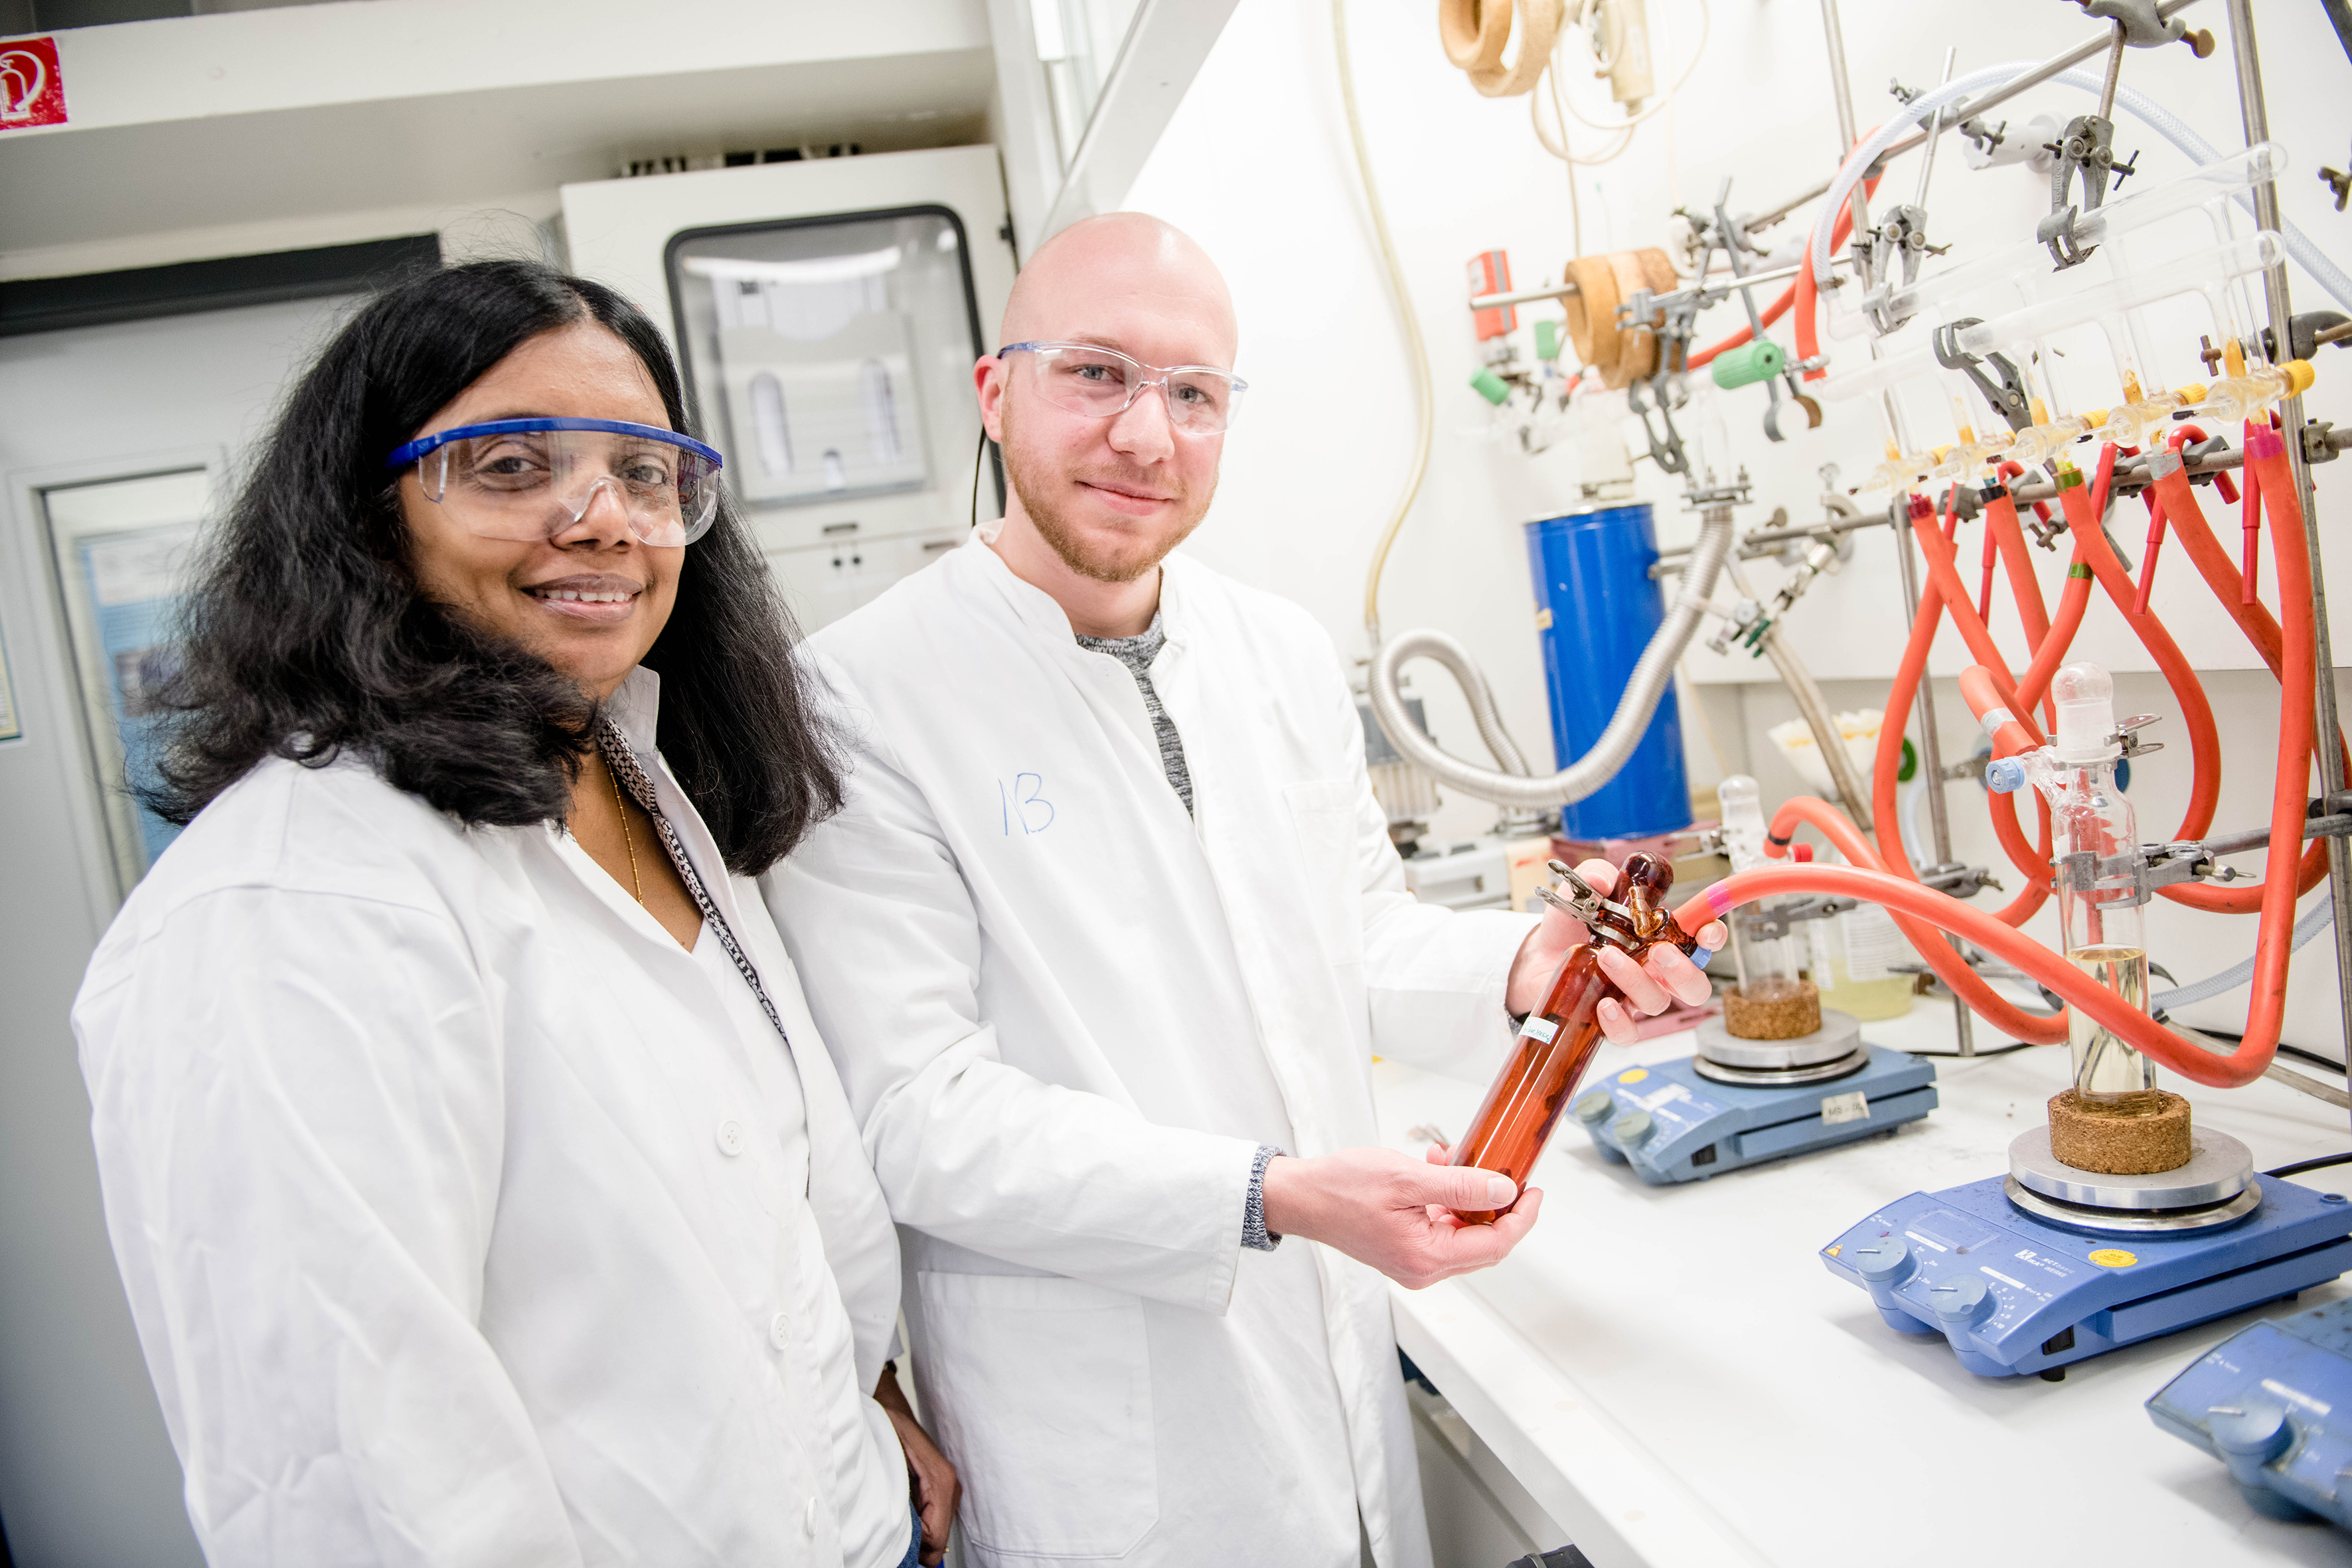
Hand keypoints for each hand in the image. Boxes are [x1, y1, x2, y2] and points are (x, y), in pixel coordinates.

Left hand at [875, 1365, 959, 1565]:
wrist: (890, 1409)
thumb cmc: (887, 1429)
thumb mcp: (888, 1462)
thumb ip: (897, 1498)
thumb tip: (901, 1535)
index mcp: (940, 1481)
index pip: (935, 1538)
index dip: (914, 1547)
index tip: (893, 1541)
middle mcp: (950, 1486)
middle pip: (939, 1542)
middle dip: (917, 1545)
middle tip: (889, 1538)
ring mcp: (948, 1488)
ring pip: (937, 1535)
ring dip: (917, 1536)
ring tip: (893, 1524)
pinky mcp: (942, 1490)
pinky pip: (933, 1523)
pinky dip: (919, 1527)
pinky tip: (902, 1516)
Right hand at [1260, 1147, 1544, 1284]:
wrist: (1301, 1197)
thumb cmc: (1341, 1187)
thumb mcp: (1407, 1178)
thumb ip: (1459, 1186)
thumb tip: (1504, 1190)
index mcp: (1426, 1258)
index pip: (1495, 1245)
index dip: (1521, 1217)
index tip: (1533, 1190)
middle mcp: (1423, 1269)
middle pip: (1484, 1244)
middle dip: (1497, 1205)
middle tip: (1504, 1170)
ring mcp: (1414, 1263)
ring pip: (1464, 1234)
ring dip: (1468, 1197)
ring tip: (1453, 1159)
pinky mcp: (1406, 1251)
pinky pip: (1442, 1230)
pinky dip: (1447, 1201)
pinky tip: (1436, 1169)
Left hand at [1504, 857, 1726, 1045]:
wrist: (1537, 959)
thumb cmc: (1569, 928)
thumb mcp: (1579, 893)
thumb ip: (1593, 876)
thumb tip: (1603, 879)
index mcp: (1657, 939)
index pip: (1700, 942)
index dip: (1713, 937)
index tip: (1707, 931)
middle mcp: (1653, 972)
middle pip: (1694, 986)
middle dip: (1684, 971)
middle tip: (1660, 952)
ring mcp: (1634, 998)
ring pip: (1657, 1003)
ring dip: (1636, 981)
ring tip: (1607, 958)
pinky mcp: (1609, 1019)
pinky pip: (1628, 1033)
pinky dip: (1619, 1022)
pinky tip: (1604, 1005)